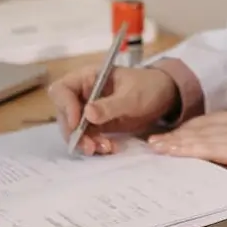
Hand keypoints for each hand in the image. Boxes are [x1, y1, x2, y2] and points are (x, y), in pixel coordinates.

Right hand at [48, 65, 183, 154]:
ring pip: (75, 129)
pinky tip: (110, 148)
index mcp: (88, 78)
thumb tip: (87, 113)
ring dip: (85, 142)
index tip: (77, 123)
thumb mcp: (131, 96)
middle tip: (90, 146)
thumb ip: (110, 105)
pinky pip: (88, 137)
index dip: (65, 106)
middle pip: (65, 114)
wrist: (164, 96)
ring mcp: (89, 110)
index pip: (62, 90)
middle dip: (75, 132)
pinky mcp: (97, 124)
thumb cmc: (148, 87)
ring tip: (105, 149)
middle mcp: (84, 93)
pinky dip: (95, 145)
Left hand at [148, 112, 226, 211]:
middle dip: (182, 131)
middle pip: (205, 124)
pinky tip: (171, 152)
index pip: (219, 120)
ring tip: (157, 147)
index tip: (182, 131)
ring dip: (176, 141)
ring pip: (201, 135)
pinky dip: (185, 149)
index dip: (198, 125)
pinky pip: (205, 147)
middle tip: (160, 139)